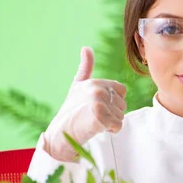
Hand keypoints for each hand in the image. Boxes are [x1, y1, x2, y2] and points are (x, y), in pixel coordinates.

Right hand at [43, 47, 127, 161]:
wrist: (59, 134)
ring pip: (121, 116)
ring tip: (94, 122)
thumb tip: (86, 48)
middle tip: (94, 116)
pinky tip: (96, 128)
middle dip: (112, 113)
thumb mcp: (78, 87)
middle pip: (123, 104)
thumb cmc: (71, 111)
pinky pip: (117, 126)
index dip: (113, 101)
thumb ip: (85, 68)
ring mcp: (98, 102)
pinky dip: (110, 130)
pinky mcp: (99, 116)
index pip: (121, 91)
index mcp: (95, 82)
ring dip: (111, 123)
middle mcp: (97, 89)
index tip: (97, 106)